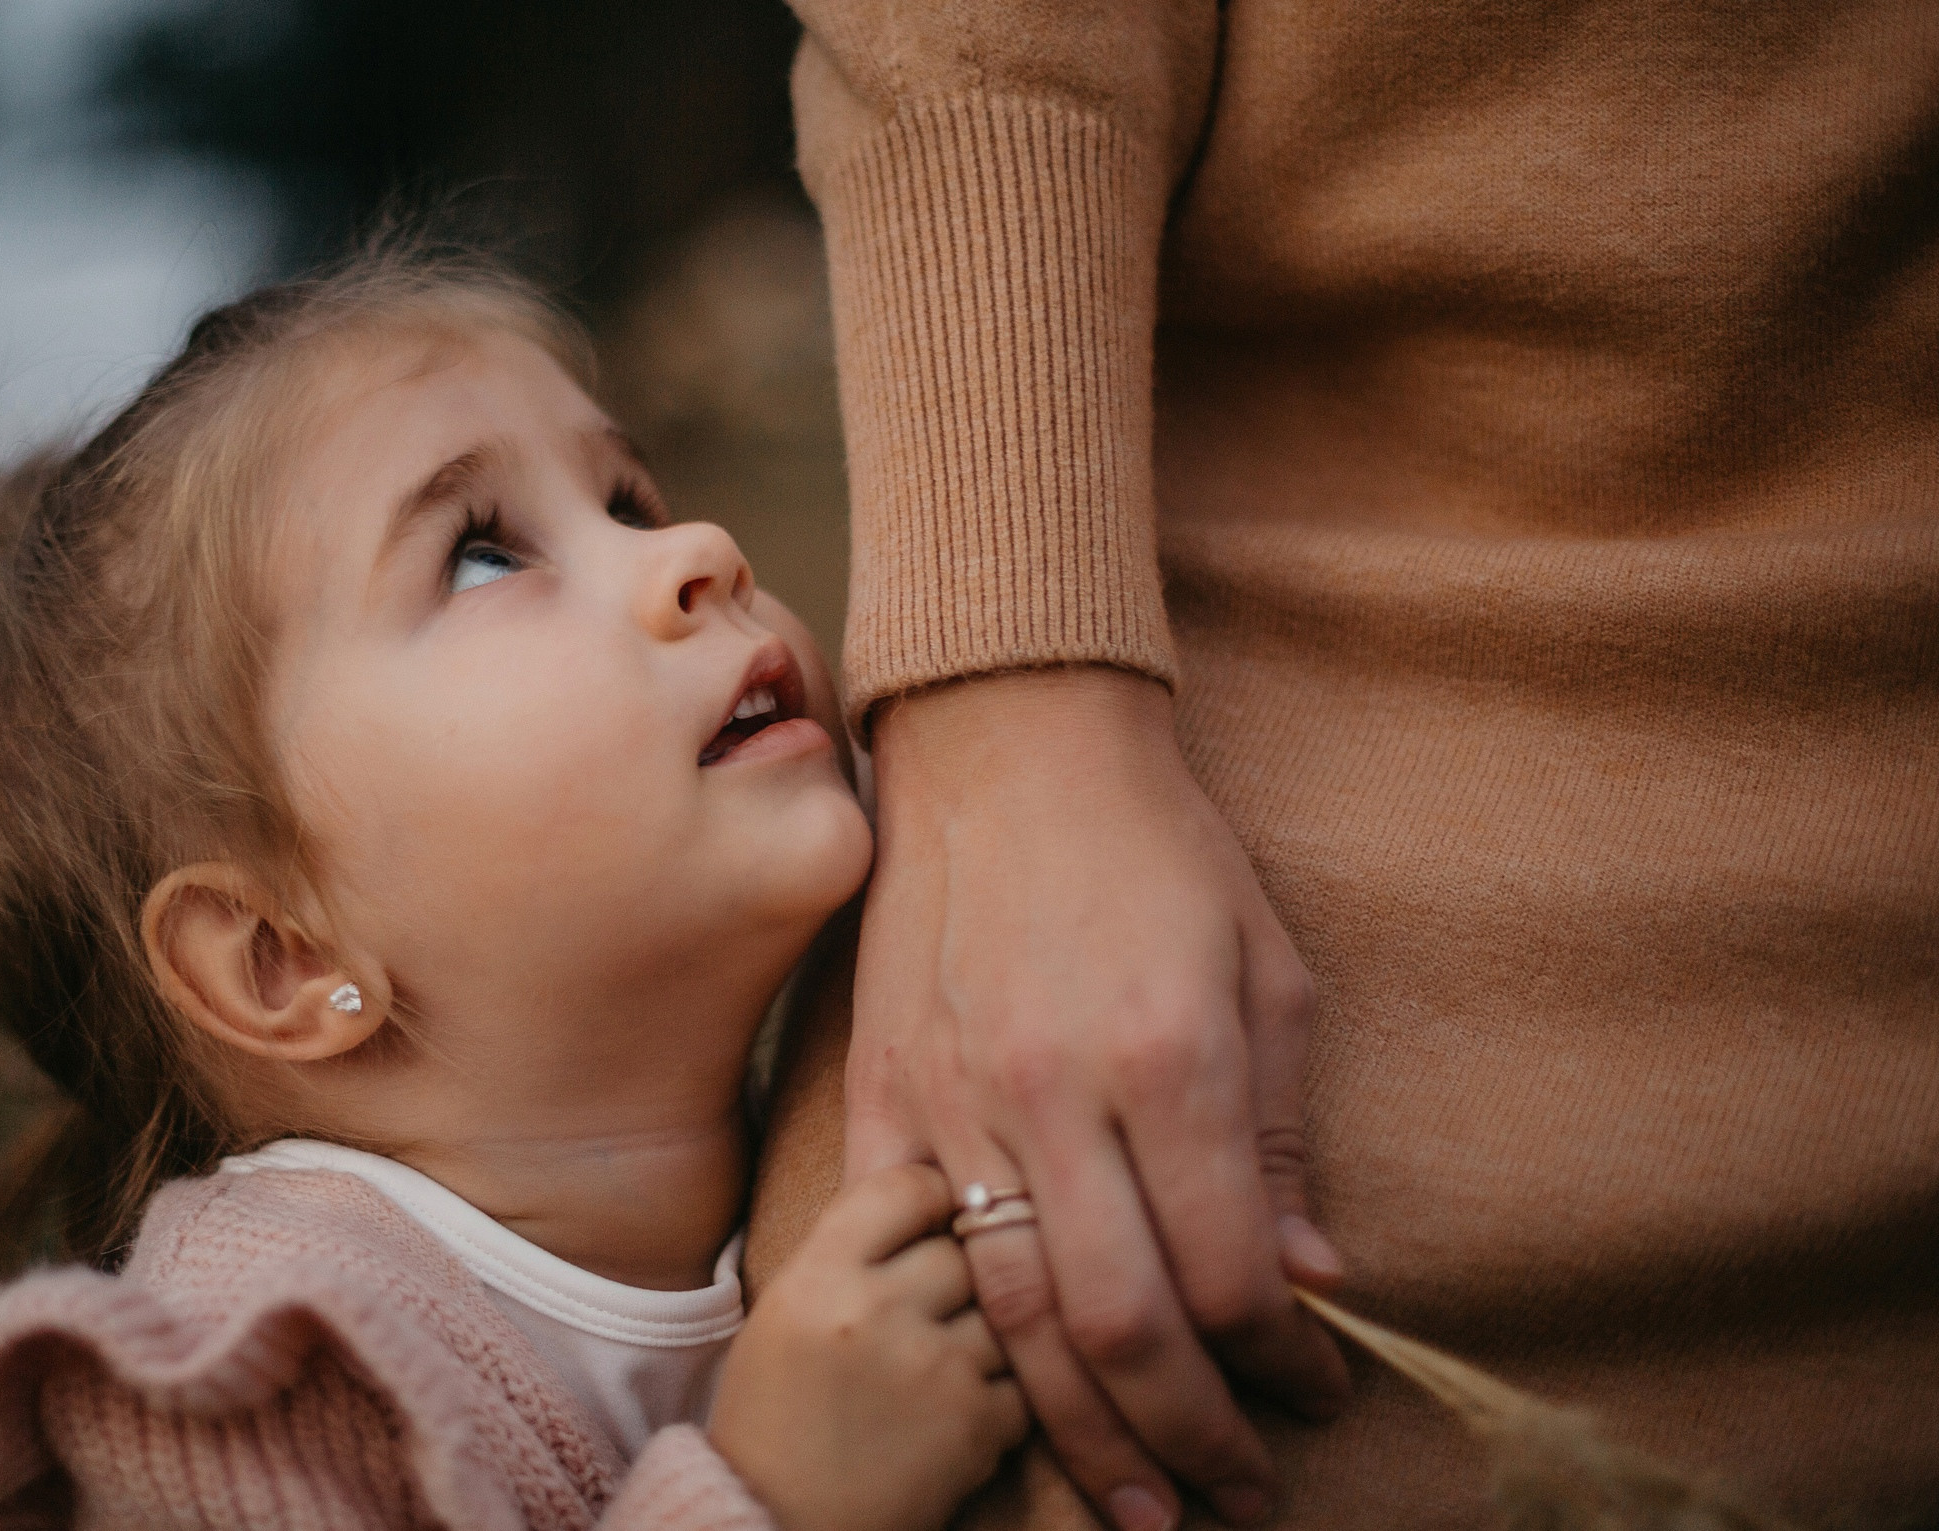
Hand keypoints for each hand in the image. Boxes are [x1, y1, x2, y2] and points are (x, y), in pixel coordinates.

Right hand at [709, 1165, 1027, 1530]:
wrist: (776, 1524)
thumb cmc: (778, 1416)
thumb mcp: (787, 1309)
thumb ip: (853, 1251)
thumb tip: (945, 1193)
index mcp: (817, 1276)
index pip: (906, 1187)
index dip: (934, 1194)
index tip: (941, 1213)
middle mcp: (872, 1312)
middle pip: (964, 1246)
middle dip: (963, 1273)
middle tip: (942, 1305)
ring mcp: (929, 1369)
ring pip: (1004, 1310)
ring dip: (991, 1334)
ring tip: (946, 1365)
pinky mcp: (975, 1426)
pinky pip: (1026, 1380)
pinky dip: (1005, 1397)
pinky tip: (959, 1414)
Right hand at [849, 665, 1348, 1530]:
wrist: (1006, 744)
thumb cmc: (1157, 848)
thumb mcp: (1266, 972)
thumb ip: (1281, 1138)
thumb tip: (1309, 1282)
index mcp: (1171, 1059)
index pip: (1232, 1276)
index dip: (1283, 1362)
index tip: (1317, 1387)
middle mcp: (1057, 1096)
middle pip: (1125, 1326)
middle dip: (1192, 1438)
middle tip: (1236, 1496)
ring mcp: (955, 1100)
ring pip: (1013, 1314)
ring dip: (1082, 1430)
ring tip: (1133, 1504)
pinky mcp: (882, 1092)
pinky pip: (908, 1249)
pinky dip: (956, 1335)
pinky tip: (999, 1396)